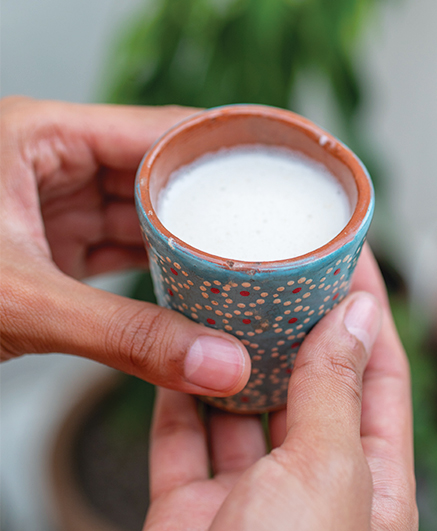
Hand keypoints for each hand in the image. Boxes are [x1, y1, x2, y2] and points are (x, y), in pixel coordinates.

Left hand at [0, 97, 249, 395]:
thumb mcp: (23, 303)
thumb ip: (124, 338)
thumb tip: (215, 365)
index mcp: (40, 135)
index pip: (157, 131)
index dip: (224, 146)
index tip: (282, 163)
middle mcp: (51, 161)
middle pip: (155, 172)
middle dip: (213, 201)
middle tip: (273, 224)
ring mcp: (51, 204)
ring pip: (140, 213)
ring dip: (188, 239)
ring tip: (245, 256)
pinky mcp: (51, 245)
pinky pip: (119, 246)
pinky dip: (157, 266)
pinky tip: (193, 282)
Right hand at [117, 247, 417, 530]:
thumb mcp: (327, 478)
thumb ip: (336, 394)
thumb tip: (359, 316)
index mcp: (370, 483)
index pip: (378, 374)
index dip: (367, 312)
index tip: (349, 255)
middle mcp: (312, 490)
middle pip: (307, 387)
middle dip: (293, 329)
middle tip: (275, 269)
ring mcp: (249, 505)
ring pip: (241, 412)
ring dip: (232, 361)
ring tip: (221, 301)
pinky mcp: (190, 519)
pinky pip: (183, 445)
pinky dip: (180, 401)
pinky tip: (178, 357)